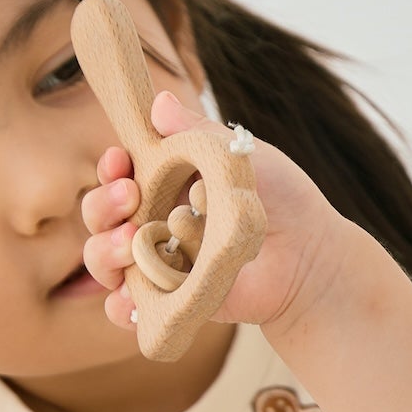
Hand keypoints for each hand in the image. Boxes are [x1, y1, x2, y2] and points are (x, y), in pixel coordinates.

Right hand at [80, 91, 348, 342]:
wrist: (311, 255)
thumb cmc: (281, 199)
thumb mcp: (241, 156)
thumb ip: (199, 132)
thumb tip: (159, 102)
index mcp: (164, 184)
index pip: (118, 175)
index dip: (110, 168)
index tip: (120, 160)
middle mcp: (152, 224)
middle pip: (100, 216)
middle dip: (101, 206)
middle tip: (129, 197)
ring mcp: (158, 264)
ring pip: (104, 260)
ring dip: (104, 251)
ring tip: (130, 243)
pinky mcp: (169, 302)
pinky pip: (129, 309)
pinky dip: (121, 305)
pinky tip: (129, 296)